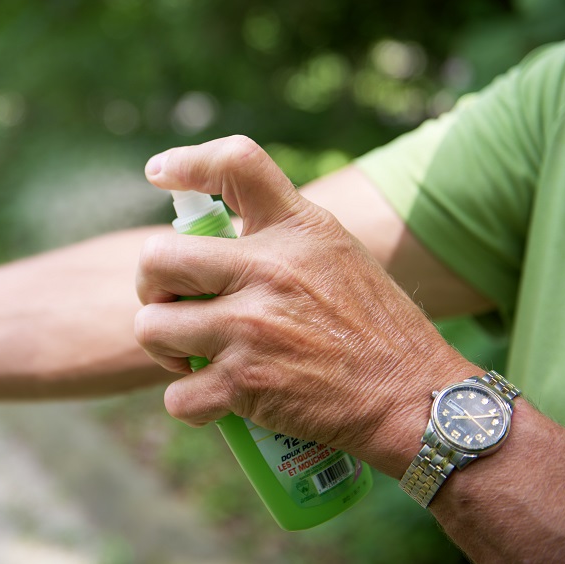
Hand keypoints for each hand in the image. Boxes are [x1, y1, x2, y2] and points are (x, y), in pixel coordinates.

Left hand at [134, 136, 474, 473]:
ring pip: (150, 326)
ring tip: (189, 355)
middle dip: (151, 286)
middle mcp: (270, 269)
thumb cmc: (375, 328)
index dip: (187, 161)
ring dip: (163, 347)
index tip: (158, 172)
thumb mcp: (337, 254)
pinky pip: (176, 394)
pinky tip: (211, 398)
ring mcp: (252, 327)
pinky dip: (187, 402)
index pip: (237, 162)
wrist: (413, 400)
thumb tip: (213, 235)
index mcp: (297, 229)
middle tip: (172, 303)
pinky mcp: (246, 384)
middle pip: (157, 257)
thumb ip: (281, 237)